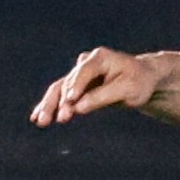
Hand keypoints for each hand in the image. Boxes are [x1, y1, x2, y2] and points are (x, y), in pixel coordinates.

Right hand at [30, 47, 159, 125]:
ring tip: (40, 121)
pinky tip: (36, 117)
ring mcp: (79, 73)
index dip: (76, 86)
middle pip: (68, 81)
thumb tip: (78, 108)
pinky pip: (60, 95)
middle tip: (58, 119)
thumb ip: (103, 97)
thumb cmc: (138, 82)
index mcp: (100, 57)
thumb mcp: (127, 90)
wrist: (143, 78)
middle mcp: (86, 62)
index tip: (71, 102)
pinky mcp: (76, 85)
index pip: (84, 71)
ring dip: (50, 105)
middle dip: (61, 102)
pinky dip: (50, 106)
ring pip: (59, 89)